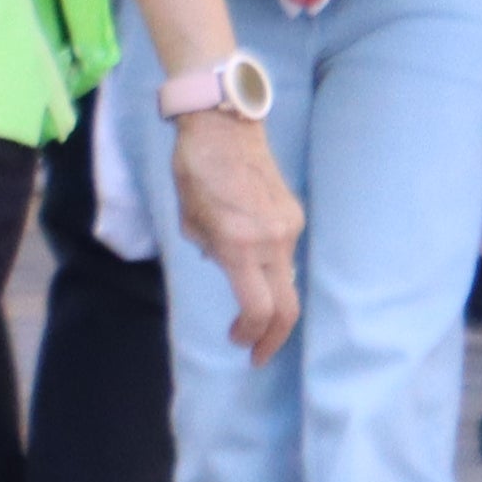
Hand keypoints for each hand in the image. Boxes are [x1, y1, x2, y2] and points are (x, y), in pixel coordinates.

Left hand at [170, 109, 298, 359]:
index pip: (258, 308)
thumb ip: (209, 247)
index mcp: (239, 245)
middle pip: (285, 307)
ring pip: (286, 280)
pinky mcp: (293, 216)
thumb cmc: (195, 169)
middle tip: (257, 354)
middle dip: (273, 337)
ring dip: (268, 301)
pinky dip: (269, 269)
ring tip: (247, 309)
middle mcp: (271, 242)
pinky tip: (250, 261)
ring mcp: (288, 229)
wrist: (225, 126)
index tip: (237, 343)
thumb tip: (225, 263)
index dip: (250, 334)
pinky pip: (284, 254)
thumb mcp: (188, 217)